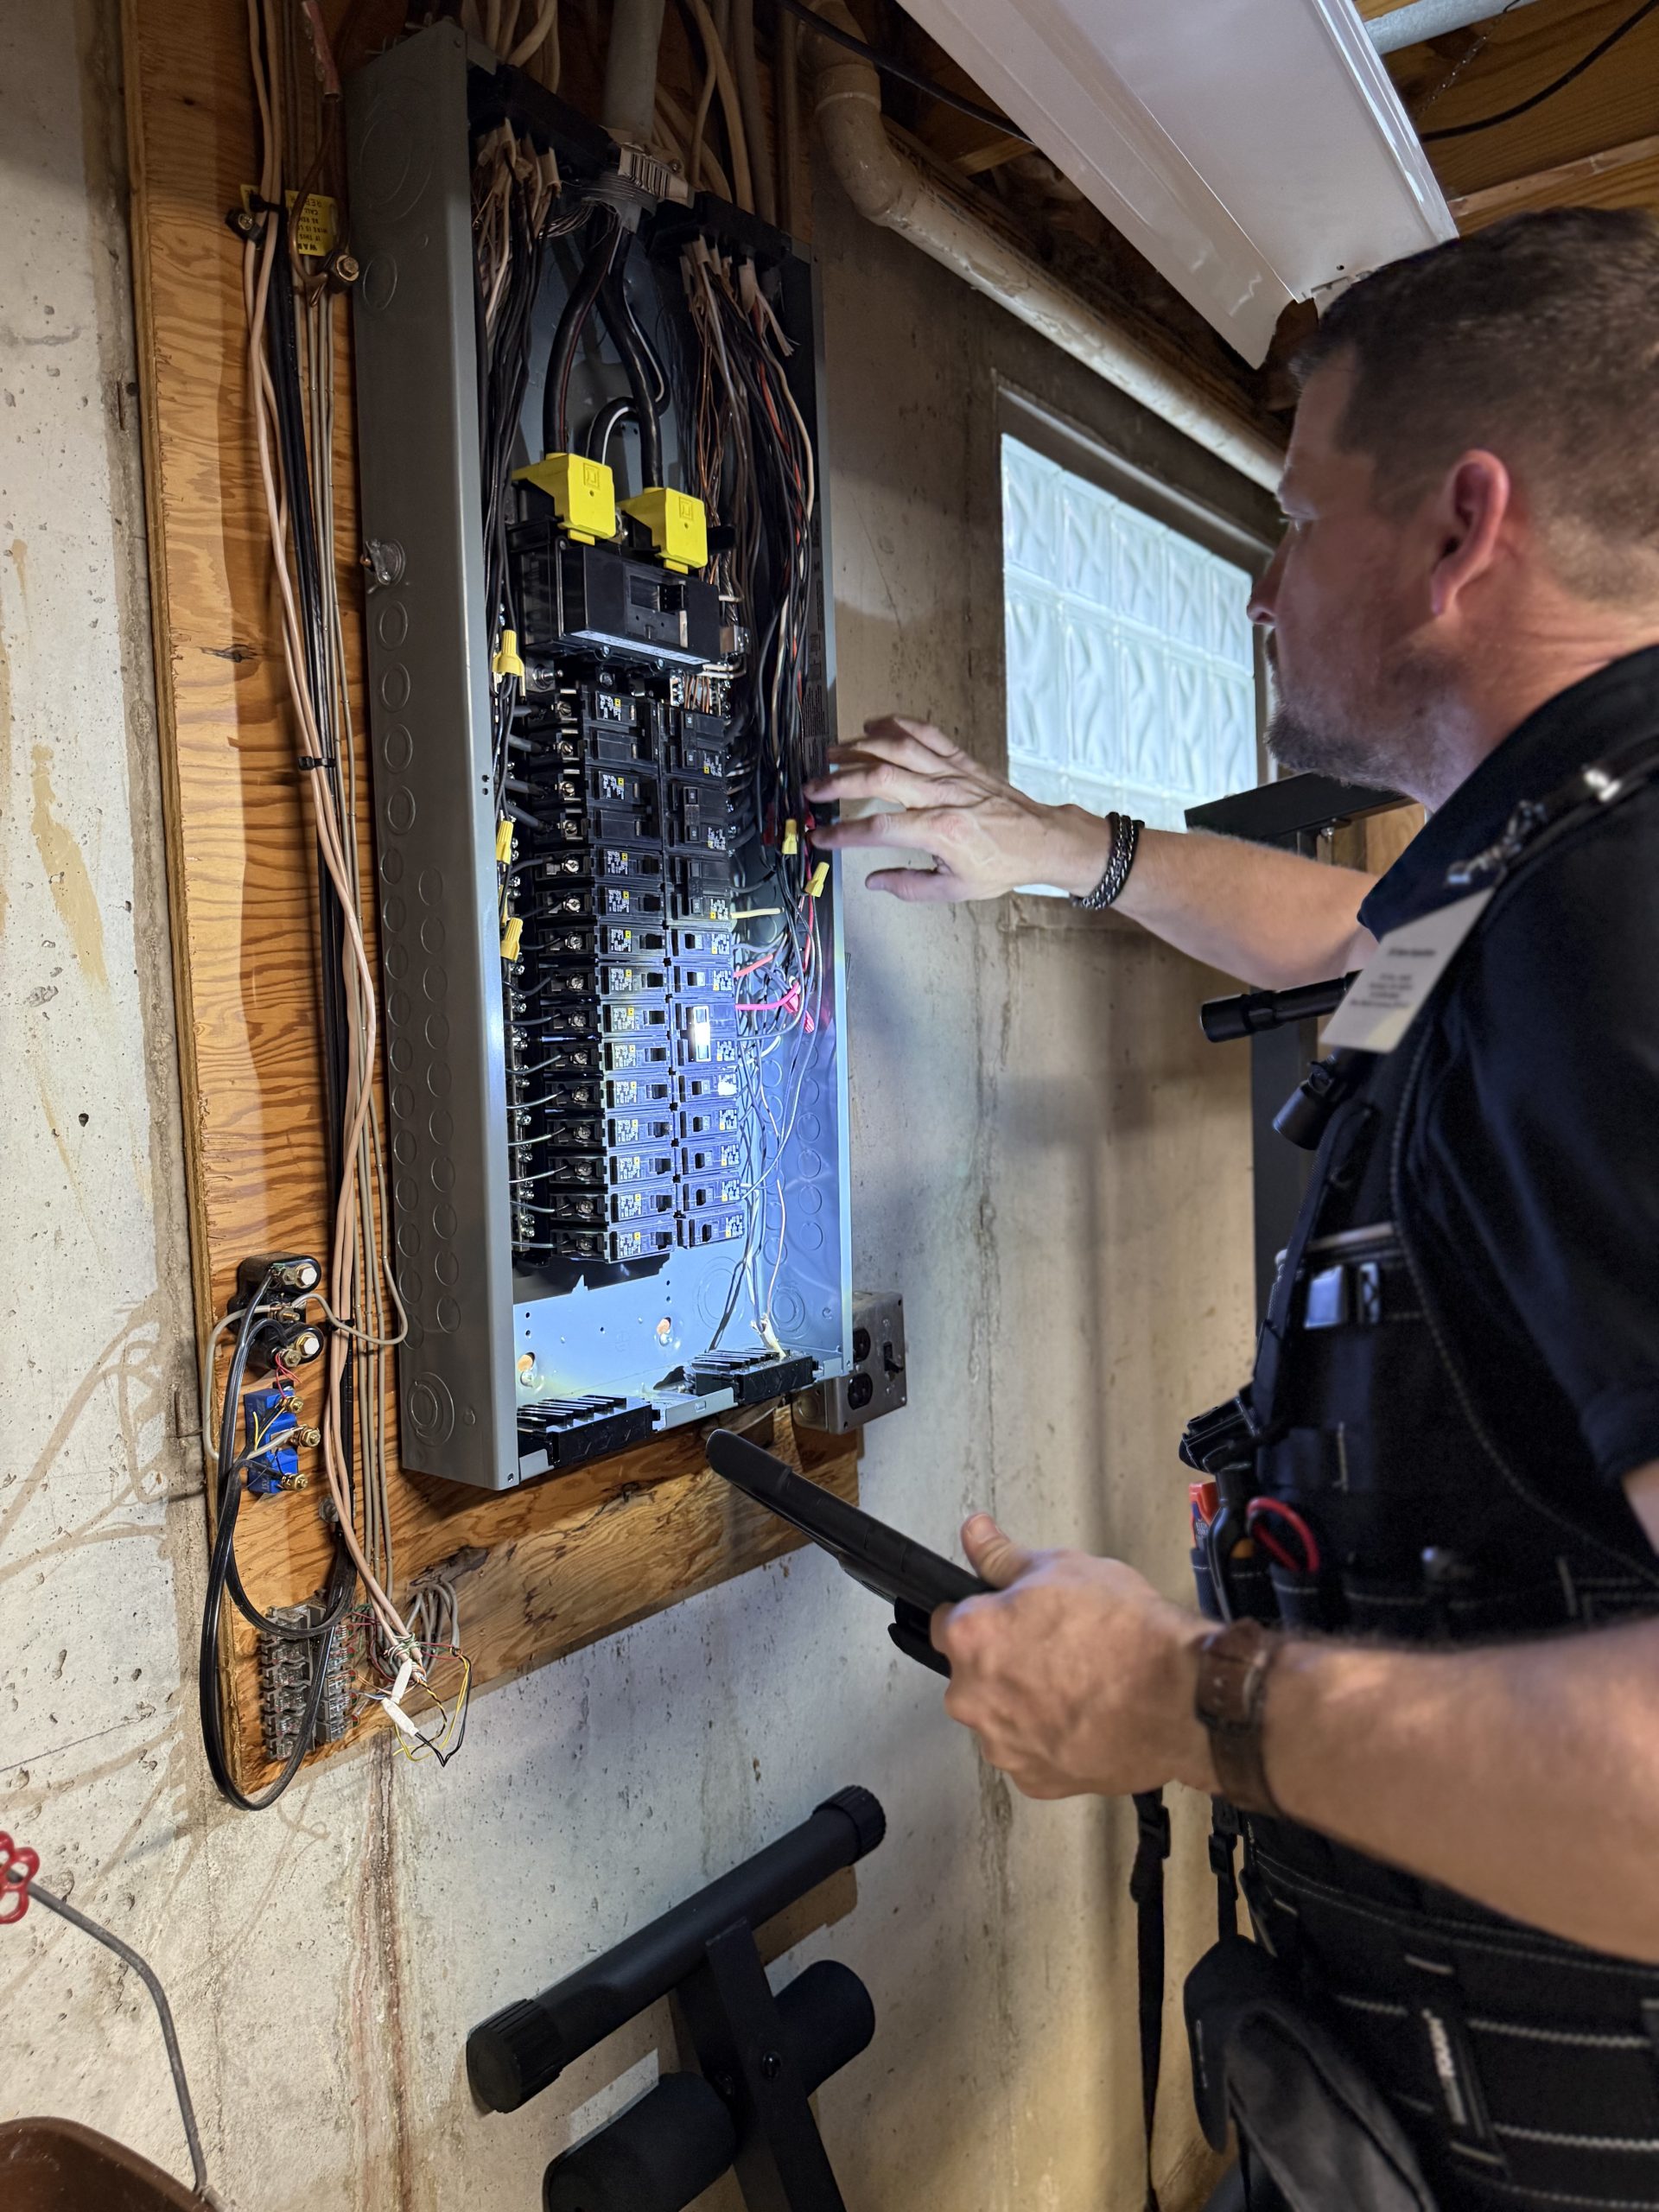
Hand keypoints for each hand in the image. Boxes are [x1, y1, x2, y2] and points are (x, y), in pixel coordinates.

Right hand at [804, 715, 1111, 901]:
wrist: (1041, 840)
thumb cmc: (1002, 865)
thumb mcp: (956, 889)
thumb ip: (910, 886)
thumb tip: (874, 882)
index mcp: (940, 831)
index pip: (878, 829)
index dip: (843, 833)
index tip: (821, 836)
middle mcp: (943, 795)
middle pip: (880, 777)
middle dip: (839, 781)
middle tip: (813, 787)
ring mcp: (952, 773)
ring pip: (899, 748)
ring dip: (860, 746)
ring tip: (832, 753)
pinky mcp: (962, 760)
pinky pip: (927, 733)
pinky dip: (899, 724)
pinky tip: (875, 725)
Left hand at [931, 1515, 1214, 1799]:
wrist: (1178, 1698)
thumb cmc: (1123, 1632)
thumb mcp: (1061, 1568)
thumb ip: (1003, 1556)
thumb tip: (975, 1533)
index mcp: (971, 1638)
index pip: (945, 1621)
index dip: (979, 1614)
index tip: (1005, 1617)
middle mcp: (973, 1697)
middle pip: (971, 1674)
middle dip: (1001, 1661)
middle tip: (1052, 1647)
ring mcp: (1003, 1745)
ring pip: (1000, 1717)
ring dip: (1024, 1703)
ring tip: (1076, 1684)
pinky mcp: (1035, 1781)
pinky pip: (1030, 1753)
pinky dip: (1049, 1739)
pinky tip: (1084, 1717)